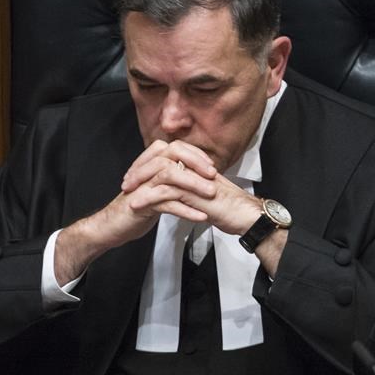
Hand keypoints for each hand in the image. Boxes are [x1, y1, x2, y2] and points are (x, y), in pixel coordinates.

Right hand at [53, 141, 217, 284]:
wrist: (112, 227)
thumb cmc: (136, 208)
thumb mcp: (157, 189)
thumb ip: (171, 179)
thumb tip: (193, 172)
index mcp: (150, 165)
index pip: (175, 148)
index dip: (194, 154)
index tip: (210, 166)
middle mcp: (146, 171)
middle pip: (172, 156)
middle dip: (195, 164)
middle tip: (213, 176)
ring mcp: (143, 186)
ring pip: (170, 177)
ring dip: (194, 185)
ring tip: (211, 194)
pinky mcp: (141, 204)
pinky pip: (166, 203)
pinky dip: (186, 210)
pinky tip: (200, 216)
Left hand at [122, 140, 287, 276]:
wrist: (248, 217)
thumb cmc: (231, 209)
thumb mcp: (205, 196)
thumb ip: (191, 190)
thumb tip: (177, 193)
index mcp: (196, 166)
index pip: (166, 156)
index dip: (148, 164)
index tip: (136, 176)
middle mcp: (194, 168)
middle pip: (159, 159)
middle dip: (139, 170)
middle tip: (126, 183)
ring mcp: (194, 178)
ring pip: (159, 172)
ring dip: (140, 183)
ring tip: (127, 194)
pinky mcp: (194, 193)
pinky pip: (166, 191)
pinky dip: (148, 198)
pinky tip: (136, 205)